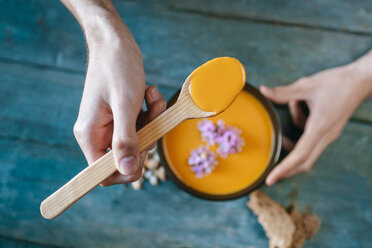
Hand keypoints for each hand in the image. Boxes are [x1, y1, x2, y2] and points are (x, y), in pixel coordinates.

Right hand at [63, 1, 166, 185]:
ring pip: (138, 140)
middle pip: (126, 157)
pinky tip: (149, 93)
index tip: (144, 150)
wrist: (115, 42)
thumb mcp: (125, 105)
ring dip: (151, 121)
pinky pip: (140, 125)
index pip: (103, 173)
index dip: (127, 169)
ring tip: (151, 97)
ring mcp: (109, 125)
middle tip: (152, 114)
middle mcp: (97, 133)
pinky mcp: (120, 116)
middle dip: (146, 137)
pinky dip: (150, 112)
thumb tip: (128, 170)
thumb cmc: (116, 68)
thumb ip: (126, 139)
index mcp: (90, 135)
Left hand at [260, 54, 371, 185]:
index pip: (300, 155)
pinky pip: (310, 138)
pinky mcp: (329, 132)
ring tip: (295, 104)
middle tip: (270, 176)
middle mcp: (326, 136)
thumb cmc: (337, 82)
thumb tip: (264, 91)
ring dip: (293, 134)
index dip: (284, 169)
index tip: (271, 179)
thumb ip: (284, 92)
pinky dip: (299, 126)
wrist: (361, 81)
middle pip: (304, 162)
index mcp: (320, 127)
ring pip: (306, 149)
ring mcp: (329, 135)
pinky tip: (299, 105)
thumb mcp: (307, 85)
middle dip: (286, 169)